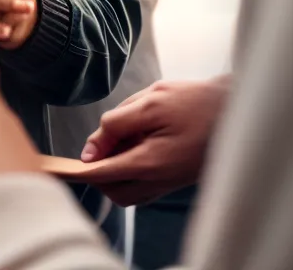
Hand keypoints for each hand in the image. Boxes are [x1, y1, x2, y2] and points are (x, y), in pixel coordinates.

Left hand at [80, 77, 230, 205]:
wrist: (236, 110)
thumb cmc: (194, 102)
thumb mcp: (151, 102)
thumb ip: (116, 124)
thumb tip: (91, 149)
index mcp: (150, 163)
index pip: (102, 174)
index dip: (77, 169)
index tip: (56, 166)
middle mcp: (159, 180)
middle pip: (113, 190)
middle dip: (97, 172)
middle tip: (96, 144)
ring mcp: (169, 182)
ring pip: (128, 190)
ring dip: (114, 171)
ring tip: (117, 138)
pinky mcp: (175, 178)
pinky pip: (143, 184)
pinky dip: (130, 169)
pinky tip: (134, 140)